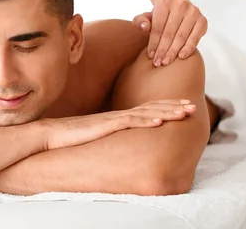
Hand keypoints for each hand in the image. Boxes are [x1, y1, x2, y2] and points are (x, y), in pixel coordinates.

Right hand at [40, 99, 196, 149]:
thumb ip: (110, 135)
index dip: (166, 107)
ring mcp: (114, 119)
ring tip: (185, 111)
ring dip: (168, 111)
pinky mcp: (106, 125)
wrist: (51, 134)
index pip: (147, 109)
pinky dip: (146, 120)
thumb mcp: (97, 136)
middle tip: (193, 105)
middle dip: (174, 106)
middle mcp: (119, 115)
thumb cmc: (71, 136)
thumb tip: (121, 140)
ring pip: (147, 112)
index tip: (183, 107)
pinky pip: (130, 121)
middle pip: (152, 107)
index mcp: (118, 117)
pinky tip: (159, 120)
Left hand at [133, 0, 207, 66]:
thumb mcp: (147, 16)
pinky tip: (181, 56)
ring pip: (181, 36)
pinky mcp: (202, 20)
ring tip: (166, 62)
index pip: (158, 26)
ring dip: (173, 51)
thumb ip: (140, 21)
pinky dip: (189, 48)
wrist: (178, 8)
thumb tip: (144, 27)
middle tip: (158, 62)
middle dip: (163, 49)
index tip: (151, 55)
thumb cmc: (161, 16)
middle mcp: (180, 3)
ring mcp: (193, 11)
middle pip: (169, 32)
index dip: (154, 42)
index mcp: (164, 1)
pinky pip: (195, 37)